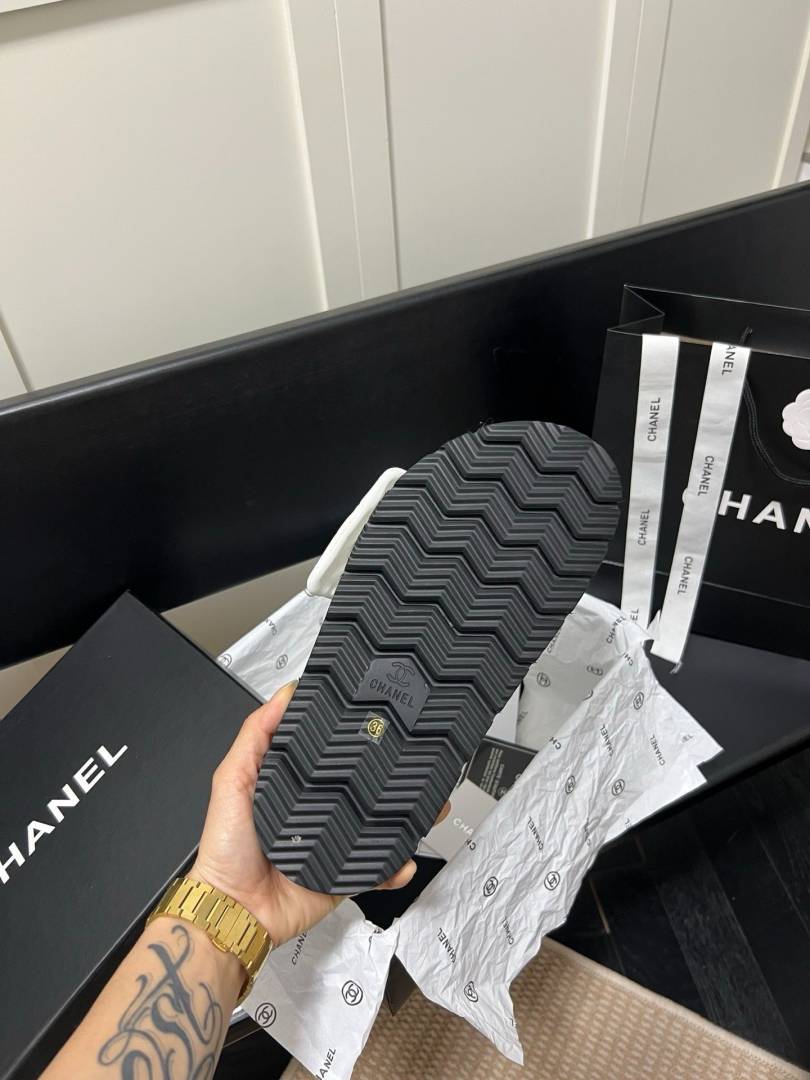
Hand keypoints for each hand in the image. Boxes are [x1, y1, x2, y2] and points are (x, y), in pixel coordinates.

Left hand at [190, 682, 442, 944]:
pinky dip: (397, 866)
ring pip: (381, 825)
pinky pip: (379, 870)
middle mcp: (320, 811)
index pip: (332, 753)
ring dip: (410, 816)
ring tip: (433, 804)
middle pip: (365, 788)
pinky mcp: (345, 876)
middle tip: (422, 759)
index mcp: (295, 785)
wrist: (235, 911)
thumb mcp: (233, 780)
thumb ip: (256, 736)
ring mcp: (336, 844)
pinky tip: (407, 858)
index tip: (381, 715)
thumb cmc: (226, 846)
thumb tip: (285, 693)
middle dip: (395, 776)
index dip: (355, 736)